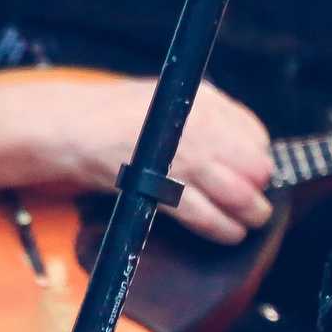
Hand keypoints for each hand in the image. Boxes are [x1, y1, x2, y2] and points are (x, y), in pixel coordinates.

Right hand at [12, 78, 274, 243]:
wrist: (71, 126)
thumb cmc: (121, 113)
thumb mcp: (175, 98)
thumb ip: (212, 115)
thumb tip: (248, 143)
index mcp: (207, 102)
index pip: (256, 137)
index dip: (258, 159)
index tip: (253, 172)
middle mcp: (202, 128)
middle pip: (255, 168)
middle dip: (260, 189)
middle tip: (257, 201)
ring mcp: (183, 158)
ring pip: (239, 196)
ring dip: (251, 214)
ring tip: (252, 221)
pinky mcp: (162, 188)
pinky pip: (206, 217)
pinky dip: (224, 229)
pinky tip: (231, 233)